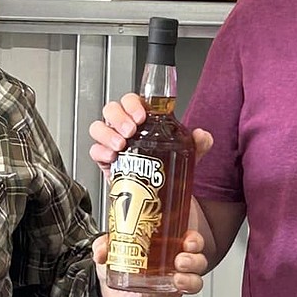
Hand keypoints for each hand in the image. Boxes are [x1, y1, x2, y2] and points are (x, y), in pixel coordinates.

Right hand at [89, 94, 212, 181]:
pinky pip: (95, 150)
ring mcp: (113, 143)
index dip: (133, 104)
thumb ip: (198, 143)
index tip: (141, 115)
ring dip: (107, 133)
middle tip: (131, 130)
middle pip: (112, 109)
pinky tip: (112, 158)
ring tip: (121, 145)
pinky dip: (100, 152)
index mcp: (143, 120)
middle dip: (119, 117)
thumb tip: (202, 135)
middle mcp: (125, 128)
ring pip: (98, 127)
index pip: (132, 100)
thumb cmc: (167, 167)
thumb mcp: (187, 153)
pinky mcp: (105, 161)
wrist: (160, 195)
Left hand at [93, 229, 209, 296]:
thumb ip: (104, 245)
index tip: (188, 239)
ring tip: (178, 277)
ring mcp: (172, 284)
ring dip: (190, 279)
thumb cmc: (118, 267)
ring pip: (194, 281)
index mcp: (168, 246)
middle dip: (194, 259)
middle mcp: (175, 265)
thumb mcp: (110, 250)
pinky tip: (156, 293)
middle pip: (198, 260)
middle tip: (181, 259)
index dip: (194, 240)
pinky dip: (167, 296)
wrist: (107, 294)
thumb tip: (102, 250)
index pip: (191, 241)